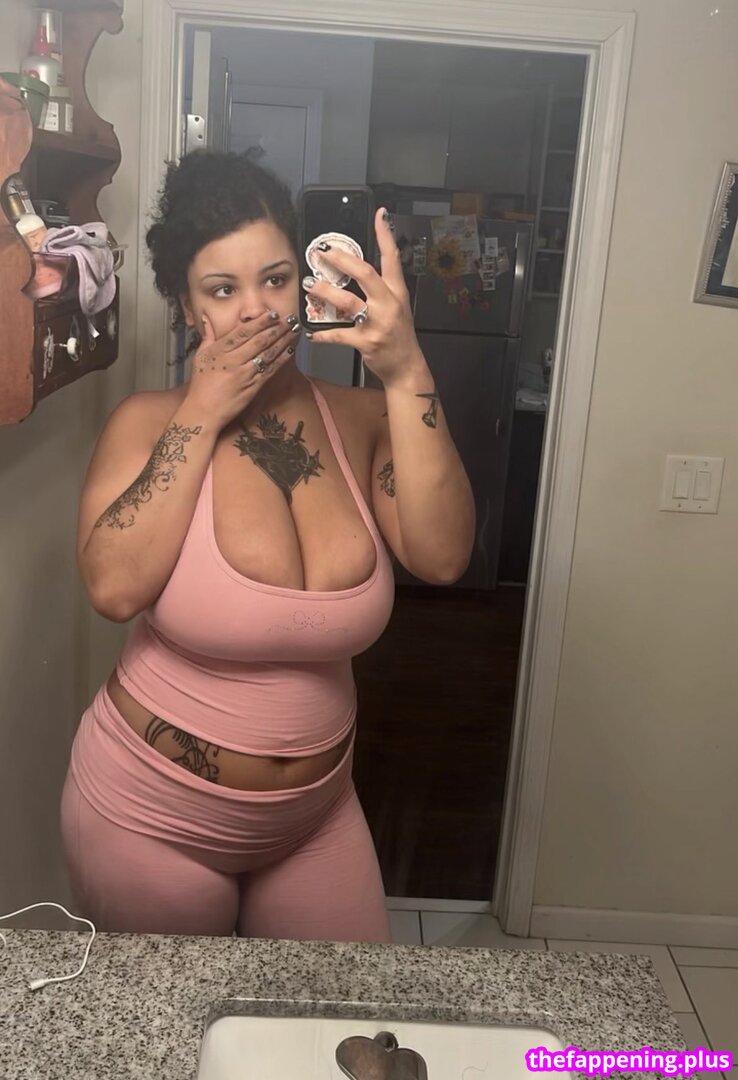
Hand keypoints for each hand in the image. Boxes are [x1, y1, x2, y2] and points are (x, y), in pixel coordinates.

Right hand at [184, 310, 298, 429]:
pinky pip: (270, 370)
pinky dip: (281, 359)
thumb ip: (207, 336)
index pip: (243, 332)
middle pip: (259, 340)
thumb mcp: (200, 357)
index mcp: (220, 350)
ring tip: (295, 330)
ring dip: (283, 340)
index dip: (260, 322)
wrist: (203, 411)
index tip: (272, 314)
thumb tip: (206, 318)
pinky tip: (291, 350)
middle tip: (290, 319)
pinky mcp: (252, 387)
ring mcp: (244, 374)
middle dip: (277, 328)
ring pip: (267, 353)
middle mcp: (233, 360)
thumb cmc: (201, 385)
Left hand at [302, 209, 424, 387]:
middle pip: (365, 274)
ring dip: (326, 292)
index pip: (392, 258)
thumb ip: (381, 289)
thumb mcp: (397, 307)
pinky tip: (312, 334)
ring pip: (348, 302)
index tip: (379, 215)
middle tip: (323, 253)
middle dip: (342, 260)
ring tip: (311, 285)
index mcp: (396, 292)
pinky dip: (323, 335)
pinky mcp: (366, 342)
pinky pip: (339, 335)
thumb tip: (357, 271)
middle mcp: (388, 304)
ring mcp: (377, 323)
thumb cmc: (399, 336)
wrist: (407, 367)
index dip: (385, 235)